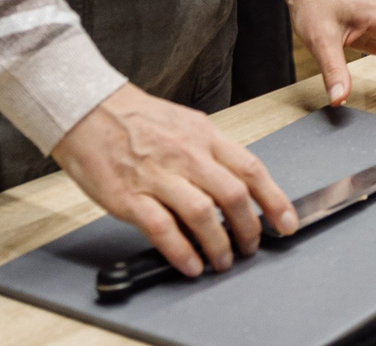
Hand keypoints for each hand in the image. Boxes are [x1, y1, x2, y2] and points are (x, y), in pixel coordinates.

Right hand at [50, 82, 295, 278]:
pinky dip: (181, 252)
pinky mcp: (130, 197)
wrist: (88, 110)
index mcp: (204, 136)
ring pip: (203, 215)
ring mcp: (158, 176)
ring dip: (219, 245)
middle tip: (251, 247)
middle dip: (249, 228)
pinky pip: (163, 229)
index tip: (286, 222)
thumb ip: (211, 154)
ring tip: (222, 261)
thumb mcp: (185, 125)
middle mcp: (187, 155)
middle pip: (233, 195)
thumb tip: (236, 187)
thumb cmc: (137, 120)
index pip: (251, 169)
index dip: (274, 199)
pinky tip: (191, 265)